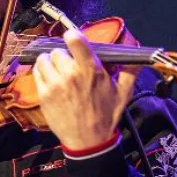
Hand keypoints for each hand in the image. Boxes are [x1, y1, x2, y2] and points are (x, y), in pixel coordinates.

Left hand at [31, 27, 139, 151]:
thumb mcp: (123, 93)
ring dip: (50, 62)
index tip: (72, 37)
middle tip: (68, 64)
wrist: (89, 141)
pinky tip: (50, 77)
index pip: (76, 41)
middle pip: (58, 51)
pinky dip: (41, 71)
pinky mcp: (44, 94)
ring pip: (45, 59)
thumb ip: (130, 71)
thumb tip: (139, 57)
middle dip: (63, 55)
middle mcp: (71, 75)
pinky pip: (37, 72)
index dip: (72, 35)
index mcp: (91, 70)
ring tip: (57, 70)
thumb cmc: (106, 115)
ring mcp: (55, 85)